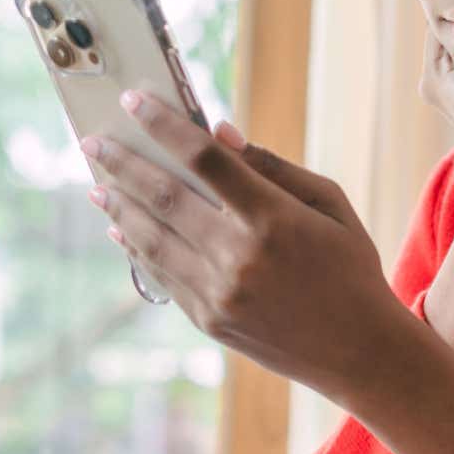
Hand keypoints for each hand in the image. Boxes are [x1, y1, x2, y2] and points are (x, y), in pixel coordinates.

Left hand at [78, 90, 405, 401]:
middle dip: (122, 164)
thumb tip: (217, 132)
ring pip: (152, 239)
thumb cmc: (350, 266)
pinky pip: (162, 276)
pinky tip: (121, 229)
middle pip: (164, 197)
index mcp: (273, 218)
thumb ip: (272, 167)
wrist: (361, 352)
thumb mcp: (329, 204)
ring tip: (96, 184)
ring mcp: (220, 292)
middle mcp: (239, 255)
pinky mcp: (210, 321)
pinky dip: (136, 249)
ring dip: (119, 207)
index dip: (164, 125)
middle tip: (91, 140)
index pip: (203, 158)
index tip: (133, 101)